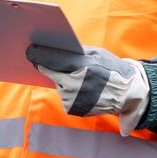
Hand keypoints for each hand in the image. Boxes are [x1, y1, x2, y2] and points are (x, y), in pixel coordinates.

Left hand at [26, 44, 149, 135]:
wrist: (127, 94)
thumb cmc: (112, 70)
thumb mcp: (98, 54)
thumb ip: (78, 52)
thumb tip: (57, 48)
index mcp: (84, 67)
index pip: (56, 60)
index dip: (41, 55)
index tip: (30, 51)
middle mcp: (77, 84)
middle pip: (52, 73)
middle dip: (44, 66)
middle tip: (34, 59)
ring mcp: (75, 98)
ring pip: (58, 85)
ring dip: (61, 79)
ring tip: (76, 78)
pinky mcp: (73, 109)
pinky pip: (64, 96)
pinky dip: (68, 91)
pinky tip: (80, 89)